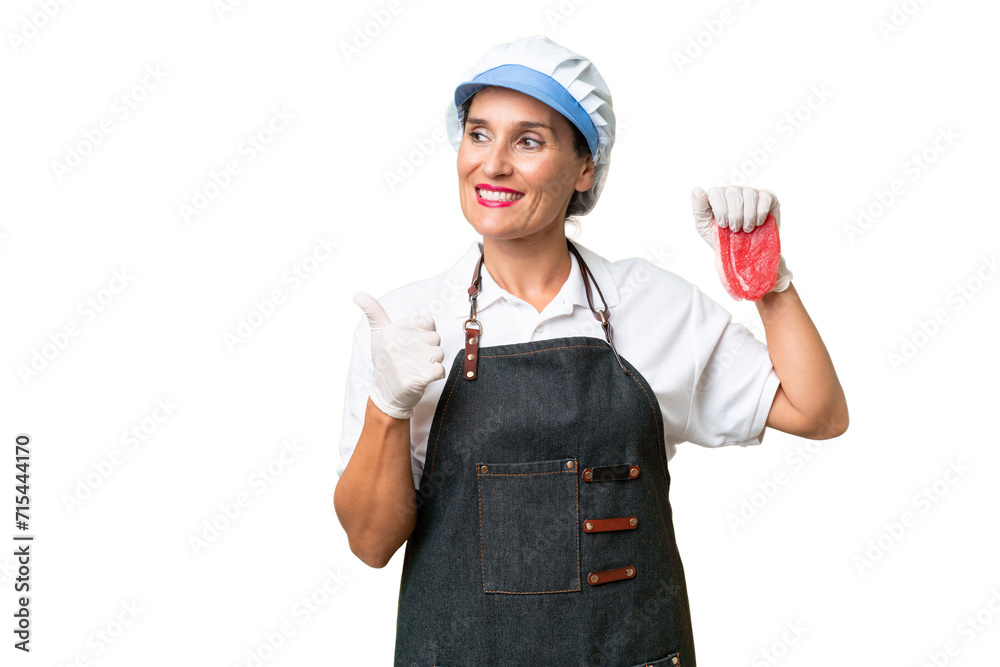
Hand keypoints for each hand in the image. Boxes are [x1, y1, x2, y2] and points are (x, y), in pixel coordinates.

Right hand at [353, 292, 445, 419]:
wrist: (385, 395)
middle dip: (429, 349)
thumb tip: (358, 294)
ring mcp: (406, 361)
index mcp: (391, 329)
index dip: (424, 334)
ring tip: (416, 368)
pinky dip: (435, 375)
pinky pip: (440, 370)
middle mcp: (397, 343)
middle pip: (435, 338)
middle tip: (413, 359)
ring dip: (432, 363)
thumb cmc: (387, 362)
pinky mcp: (416, 378)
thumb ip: (373, 312)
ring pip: (439, 353)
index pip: (428, 321)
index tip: (411, 343)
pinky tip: (421, 377)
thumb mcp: (378, 334)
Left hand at [690, 185, 792, 292]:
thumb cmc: (722, 238)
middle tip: (735, 229)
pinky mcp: (767, 197)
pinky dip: (761, 212)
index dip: (720, 210)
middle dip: (734, 215)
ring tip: (746, 229)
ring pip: (749, 195)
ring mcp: (750, 192)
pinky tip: (758, 223)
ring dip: (747, 215)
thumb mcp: (704, 226)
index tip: (723, 225)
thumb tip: (696, 190)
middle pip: (733, 193)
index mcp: (717, 196)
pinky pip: (764, 198)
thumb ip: (699, 209)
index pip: (716, 192)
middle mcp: (733, 191)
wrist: (743, 253)